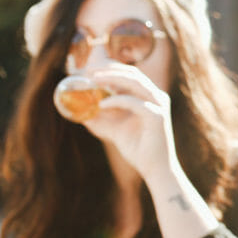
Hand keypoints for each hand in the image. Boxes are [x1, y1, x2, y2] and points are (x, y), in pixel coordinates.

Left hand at [81, 63, 177, 181]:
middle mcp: (157, 98)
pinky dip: (117, 100)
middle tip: (89, 70)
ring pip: (136, 83)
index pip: (131, 75)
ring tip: (93, 79)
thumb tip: (79, 111)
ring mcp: (159, 106)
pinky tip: (101, 105)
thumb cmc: (138, 149)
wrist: (155, 169)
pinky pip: (135, 103)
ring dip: (113, 78)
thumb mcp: (114, 129)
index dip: (111, 68)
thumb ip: (101, 118)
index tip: (90, 69)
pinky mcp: (157, 117)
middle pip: (133, 74)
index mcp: (149, 97)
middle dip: (110, 68)